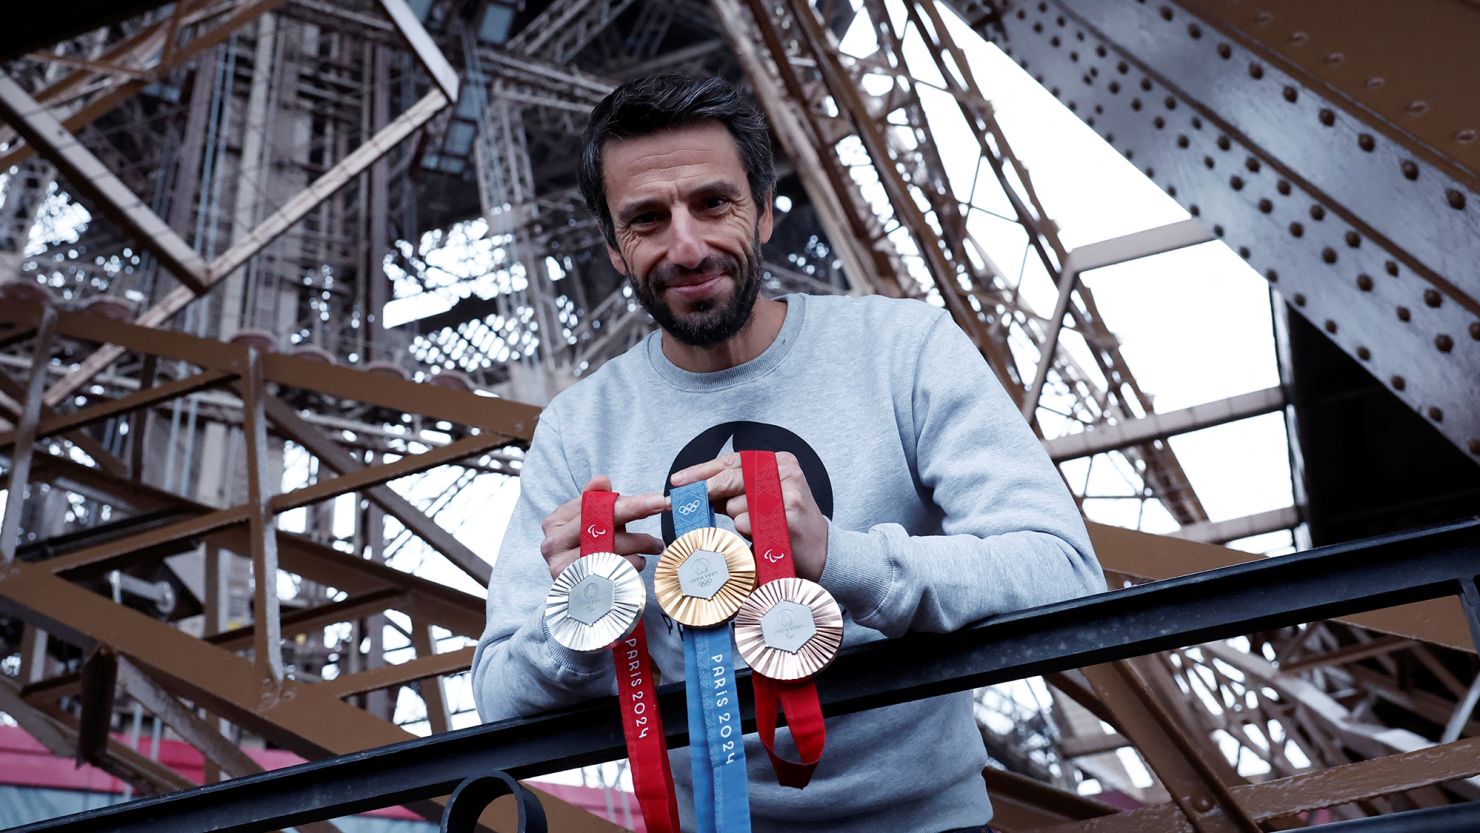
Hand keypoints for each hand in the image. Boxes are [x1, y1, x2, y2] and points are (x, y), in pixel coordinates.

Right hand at [539, 476, 668, 579]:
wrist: (575, 588)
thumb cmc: (586, 545)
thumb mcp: (588, 519)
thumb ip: (596, 500)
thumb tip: (602, 481)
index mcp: (555, 522)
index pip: (594, 506)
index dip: (627, 502)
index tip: (656, 499)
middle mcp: (554, 544)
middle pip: (601, 525)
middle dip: (636, 513)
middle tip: (662, 507)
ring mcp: (562, 568)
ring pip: (612, 549)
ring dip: (640, 543)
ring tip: (655, 544)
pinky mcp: (577, 586)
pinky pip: (614, 571)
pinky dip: (632, 564)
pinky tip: (639, 560)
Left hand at [670, 452, 827, 581]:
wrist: (822, 551)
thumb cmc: (786, 524)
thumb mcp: (761, 499)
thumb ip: (733, 491)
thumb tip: (694, 488)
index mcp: (778, 462)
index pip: (732, 460)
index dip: (701, 470)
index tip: (678, 480)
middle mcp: (785, 471)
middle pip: (730, 478)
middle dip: (704, 492)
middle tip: (682, 501)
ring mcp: (789, 492)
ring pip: (735, 505)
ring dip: (735, 520)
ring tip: (757, 526)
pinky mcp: (790, 516)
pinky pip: (747, 523)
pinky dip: (746, 533)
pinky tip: (762, 536)